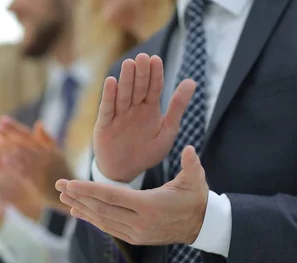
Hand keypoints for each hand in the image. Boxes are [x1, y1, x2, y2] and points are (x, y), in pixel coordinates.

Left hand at [0, 117, 72, 203]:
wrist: (70, 191)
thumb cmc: (62, 170)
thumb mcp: (58, 153)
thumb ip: (47, 139)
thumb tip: (38, 123)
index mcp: (48, 149)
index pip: (29, 135)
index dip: (15, 127)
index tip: (3, 120)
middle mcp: (43, 158)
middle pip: (23, 143)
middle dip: (9, 134)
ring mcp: (39, 170)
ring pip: (21, 156)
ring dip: (8, 148)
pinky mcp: (36, 182)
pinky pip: (21, 172)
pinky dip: (12, 165)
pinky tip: (3, 159)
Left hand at [56, 146, 207, 244]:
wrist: (202, 225)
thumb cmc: (196, 197)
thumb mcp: (195, 179)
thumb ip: (190, 163)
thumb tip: (188, 149)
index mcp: (149, 206)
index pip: (112, 196)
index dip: (89, 190)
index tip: (70, 183)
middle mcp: (139, 222)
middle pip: (101, 209)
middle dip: (78, 197)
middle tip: (59, 185)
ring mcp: (136, 233)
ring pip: (102, 220)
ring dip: (81, 208)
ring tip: (63, 197)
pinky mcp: (134, 238)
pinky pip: (108, 227)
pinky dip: (92, 219)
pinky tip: (78, 211)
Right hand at [93, 53, 195, 181]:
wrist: (124, 172)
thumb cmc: (147, 153)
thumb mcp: (167, 131)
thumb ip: (178, 107)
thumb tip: (192, 81)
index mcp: (150, 108)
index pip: (154, 87)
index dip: (155, 74)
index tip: (156, 59)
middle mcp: (133, 108)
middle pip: (138, 87)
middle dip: (141, 73)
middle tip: (143, 57)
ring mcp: (118, 115)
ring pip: (123, 94)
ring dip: (126, 79)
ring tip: (129, 64)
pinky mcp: (104, 124)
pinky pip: (107, 108)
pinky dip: (109, 95)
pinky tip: (111, 81)